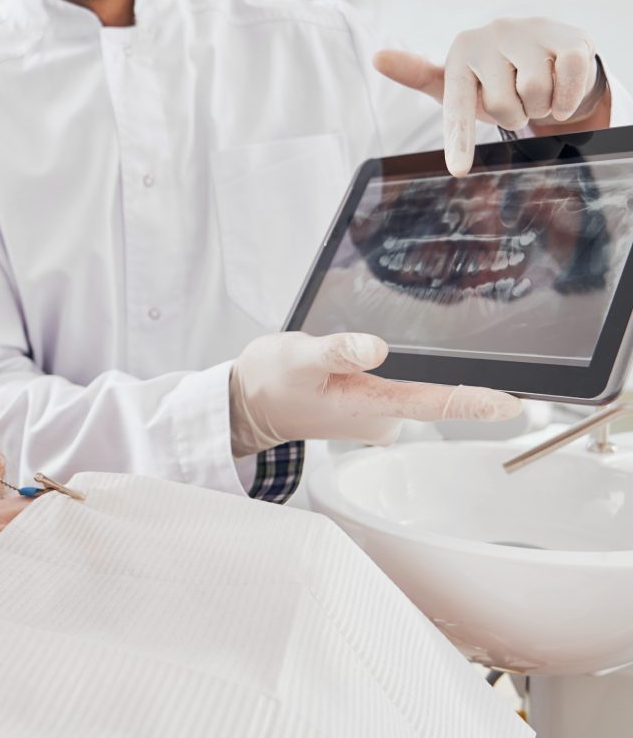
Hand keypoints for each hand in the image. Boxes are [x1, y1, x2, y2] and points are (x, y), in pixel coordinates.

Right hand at [228, 330, 522, 455]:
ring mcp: (377, 417)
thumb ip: (338, 351)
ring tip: (359, 354)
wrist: (250, 403)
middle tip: (411, 343)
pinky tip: (359, 363)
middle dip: (433, 366)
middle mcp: (380, 418)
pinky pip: (396, 388)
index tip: (511, 405)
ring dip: (406, 367)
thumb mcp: (299, 356)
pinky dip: (390, 372)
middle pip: (427, 391)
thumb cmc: (273, 379)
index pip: (430, 403)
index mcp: (367, 406)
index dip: (472, 403)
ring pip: (411, 387)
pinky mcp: (370, 409)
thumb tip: (377, 349)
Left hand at [374, 19, 606, 176]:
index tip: (457, 170)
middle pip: (503, 106)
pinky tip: (561, 87)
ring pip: (536, 93)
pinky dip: (567, 96)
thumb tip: (376, 56)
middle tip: (516, 99)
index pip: (457, 106)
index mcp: (460, 52)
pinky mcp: (565, 35)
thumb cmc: (495, 75)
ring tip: (537, 91)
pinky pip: (568, 77)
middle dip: (514, 114)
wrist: (549, 54)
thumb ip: (417, 75)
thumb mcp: (457, 82)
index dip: (459, 141)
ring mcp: (529, 32)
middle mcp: (490, 35)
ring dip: (542, 105)